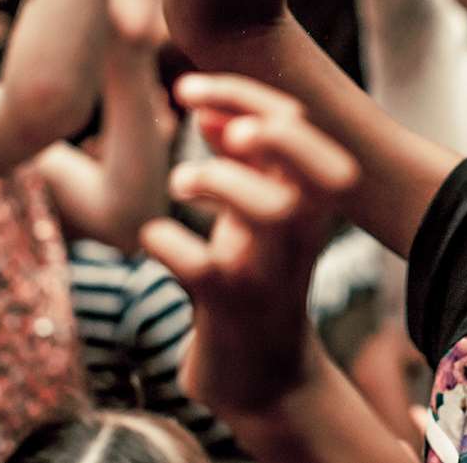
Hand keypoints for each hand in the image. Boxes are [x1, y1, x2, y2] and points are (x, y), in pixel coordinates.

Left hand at [140, 74, 358, 412]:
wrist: (265, 375)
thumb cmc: (256, 275)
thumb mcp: (256, 210)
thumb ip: (241, 159)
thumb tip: (209, 109)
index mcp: (310, 197)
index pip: (297, 120)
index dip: (240, 93)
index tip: (188, 92)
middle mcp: (301, 230)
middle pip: (309, 157)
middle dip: (257, 122)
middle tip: (202, 124)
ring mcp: (267, 270)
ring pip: (270, 210)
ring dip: (218, 180)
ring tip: (182, 185)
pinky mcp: (229, 310)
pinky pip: (199, 267)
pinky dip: (165, 242)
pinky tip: (155, 240)